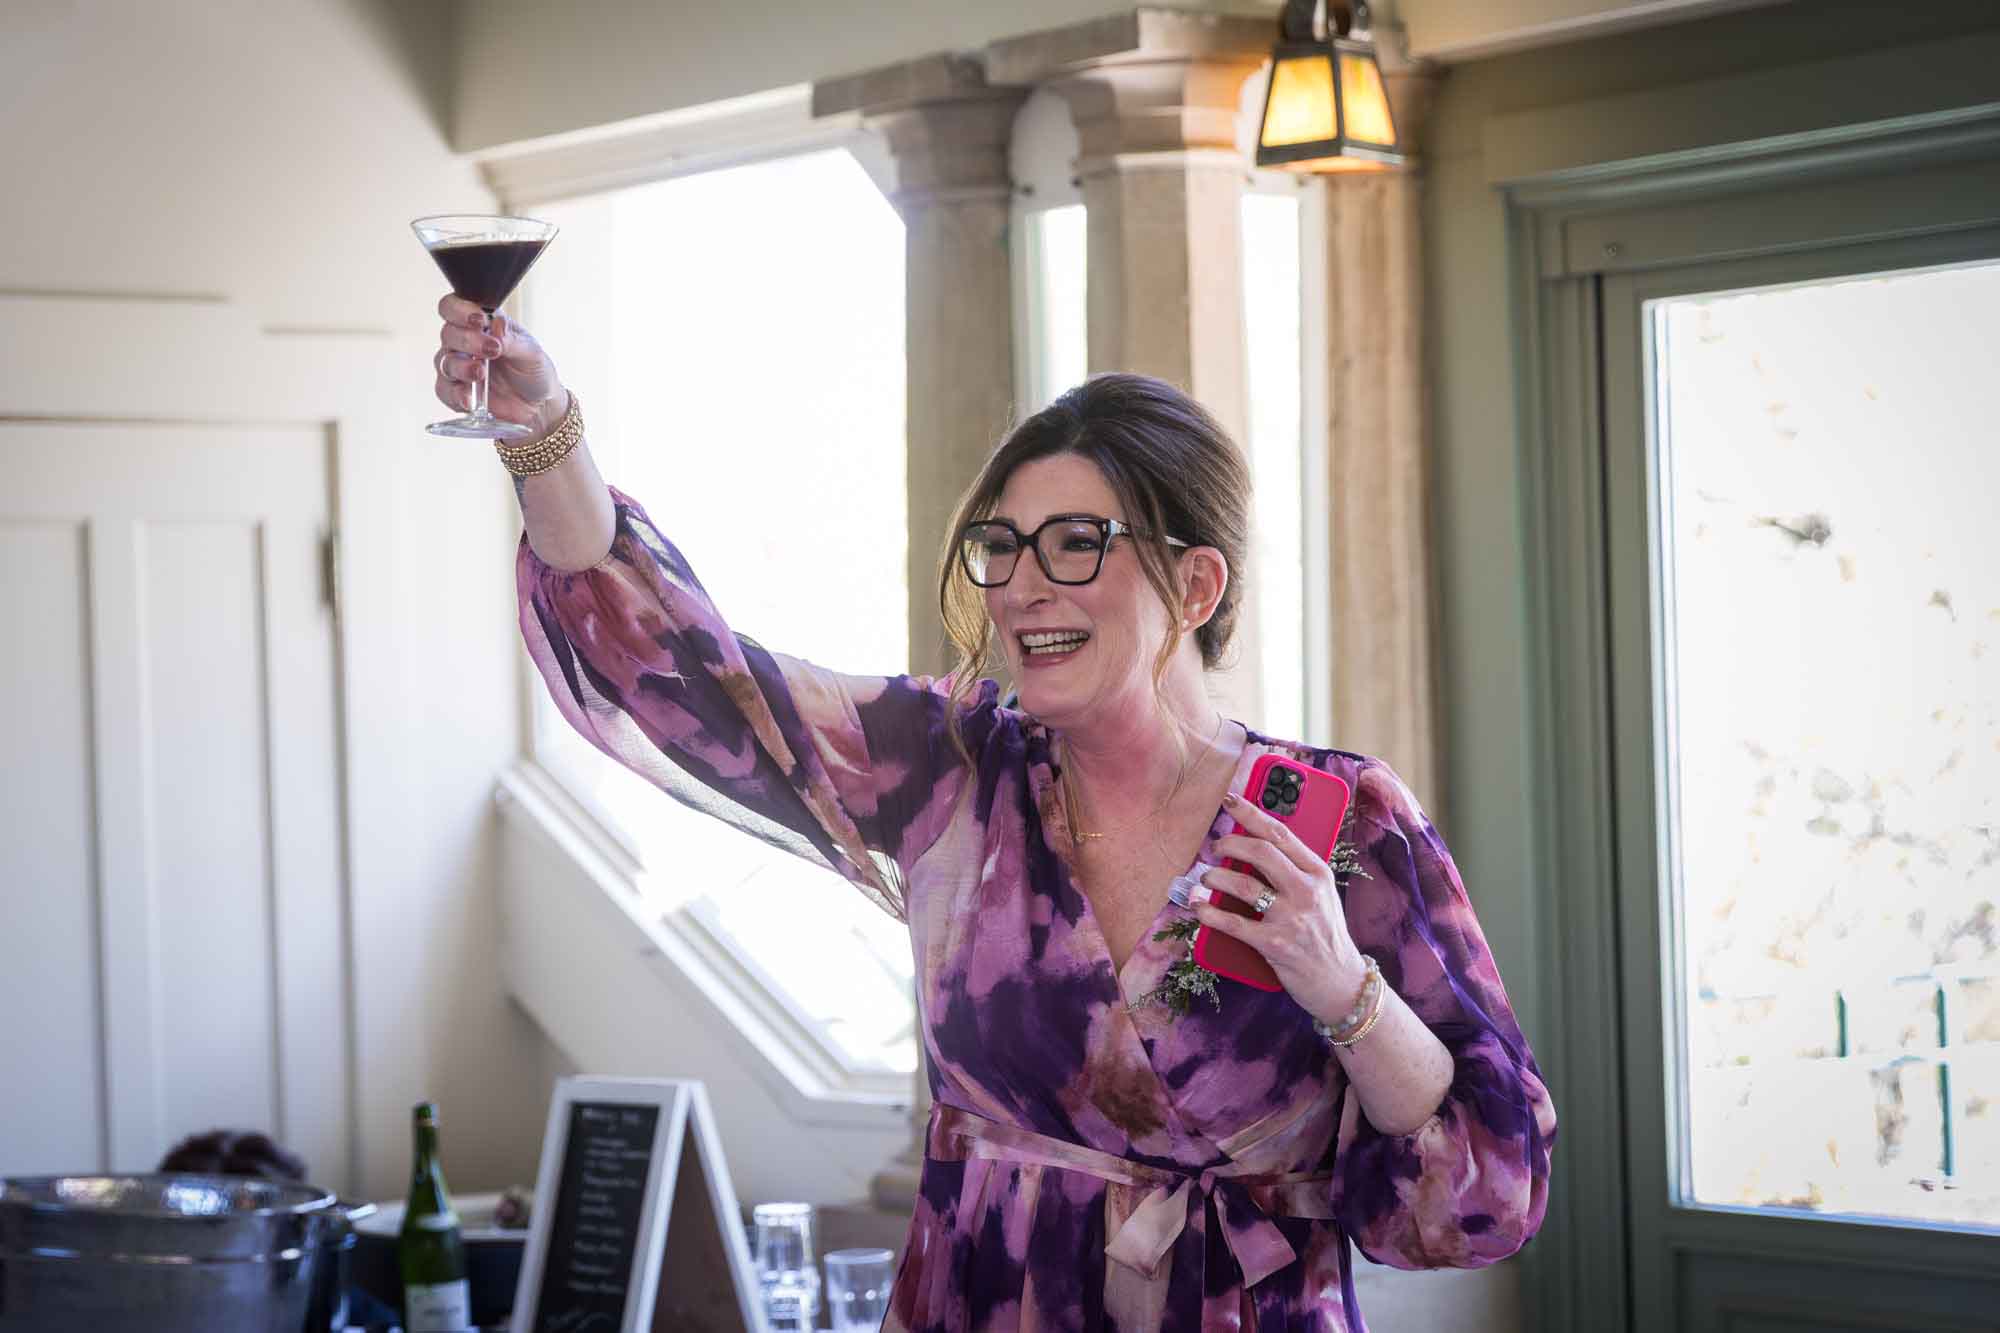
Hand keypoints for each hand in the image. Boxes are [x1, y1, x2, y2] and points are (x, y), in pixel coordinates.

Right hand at [432, 294, 566, 436]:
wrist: (539, 405)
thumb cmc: (533, 370)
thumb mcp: (531, 352)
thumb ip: (511, 339)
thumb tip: (496, 325)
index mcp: (481, 324)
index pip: (454, 307)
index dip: (460, 310)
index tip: (479, 320)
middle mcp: (464, 342)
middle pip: (448, 333)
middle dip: (468, 340)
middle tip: (492, 349)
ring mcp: (458, 367)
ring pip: (444, 361)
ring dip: (462, 367)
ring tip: (481, 373)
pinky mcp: (456, 392)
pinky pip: (445, 391)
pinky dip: (456, 394)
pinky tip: (470, 399)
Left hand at [1191, 791, 1370, 1024]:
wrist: (1341, 982)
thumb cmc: (1325, 935)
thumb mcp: (1321, 895)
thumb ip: (1295, 871)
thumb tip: (1252, 847)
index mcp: (1318, 872)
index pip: (1281, 833)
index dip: (1251, 813)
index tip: (1230, 800)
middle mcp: (1307, 890)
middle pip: (1260, 851)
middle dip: (1229, 843)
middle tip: (1214, 847)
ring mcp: (1291, 917)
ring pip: (1242, 884)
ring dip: (1214, 877)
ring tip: (1205, 878)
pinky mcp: (1275, 944)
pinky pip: (1233, 923)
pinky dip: (1209, 913)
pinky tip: (1197, 907)